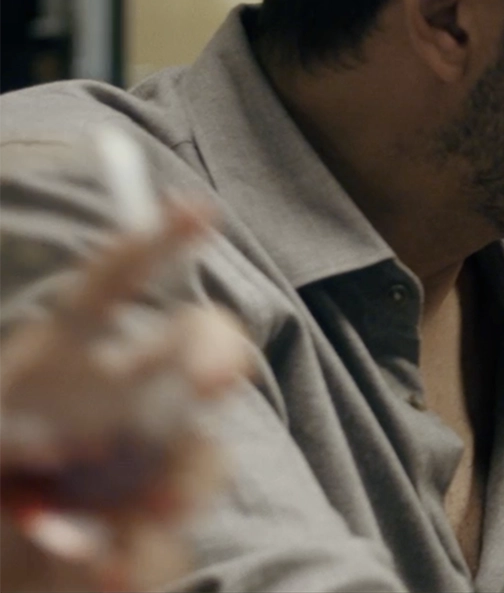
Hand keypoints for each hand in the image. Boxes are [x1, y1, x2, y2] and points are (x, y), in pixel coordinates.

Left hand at [0, 199, 252, 591]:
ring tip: (133, 522)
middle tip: (211, 380)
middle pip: (194, 353)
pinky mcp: (150, 536)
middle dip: (215, 354)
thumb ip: (8, 434)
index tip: (198, 214)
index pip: (115, 286)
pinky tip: (98, 571)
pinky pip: (169, 545)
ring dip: (176, 486)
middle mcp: (118, 405)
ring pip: (202, 458)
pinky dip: (137, 560)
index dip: (157, 244)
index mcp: (60, 364)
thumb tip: (62, 458)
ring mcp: (143, 471)